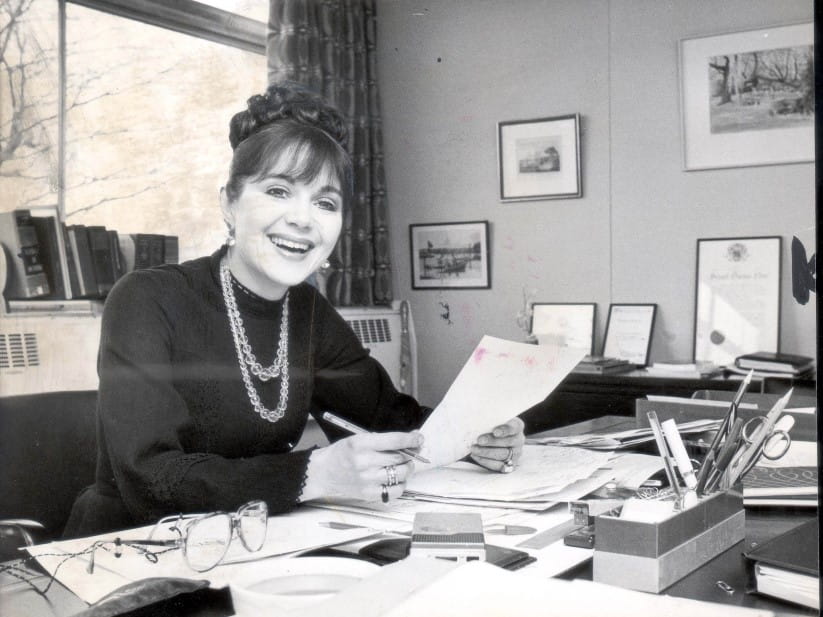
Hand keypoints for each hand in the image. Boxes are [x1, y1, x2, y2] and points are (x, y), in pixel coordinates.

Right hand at [301, 431, 422, 502]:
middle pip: (400, 458)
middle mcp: (364, 463)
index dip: (411, 439)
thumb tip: (410, 439)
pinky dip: (401, 484)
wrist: (324, 473)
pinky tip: (396, 479)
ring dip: (407, 468)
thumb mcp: (358, 439)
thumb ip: (383, 440)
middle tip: (410, 452)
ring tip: (402, 465)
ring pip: (401, 474)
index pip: (394, 441)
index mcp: (361, 444)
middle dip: (410, 454)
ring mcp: (367, 480)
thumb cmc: (342, 454)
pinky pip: (396, 491)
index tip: (419, 438)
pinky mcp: (369, 494)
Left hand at [470, 417, 524, 472]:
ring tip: (474, 449)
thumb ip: (489, 420)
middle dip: (492, 442)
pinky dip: (485, 461)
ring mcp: (515, 454)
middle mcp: (518, 440)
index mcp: (517, 426)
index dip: (505, 430)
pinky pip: (498, 465)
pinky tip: (476, 456)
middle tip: (479, 440)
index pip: (514, 427)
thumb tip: (477, 420)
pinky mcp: (509, 465)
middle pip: (508, 442)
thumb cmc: (491, 426)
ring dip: (487, 452)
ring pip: (503, 455)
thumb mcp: (492, 420)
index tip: (495, 432)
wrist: (492, 439)